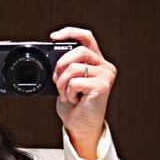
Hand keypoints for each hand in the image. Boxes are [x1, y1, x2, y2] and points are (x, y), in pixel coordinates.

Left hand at [50, 27, 116, 159]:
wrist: (80, 127)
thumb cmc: (75, 106)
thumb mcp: (66, 81)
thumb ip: (65, 67)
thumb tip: (53, 58)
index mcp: (96, 61)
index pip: (86, 37)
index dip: (70, 32)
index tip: (53, 36)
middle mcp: (104, 66)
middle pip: (79, 50)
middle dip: (61, 64)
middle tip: (56, 79)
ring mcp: (105, 75)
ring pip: (74, 67)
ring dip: (62, 83)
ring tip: (67, 94)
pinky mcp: (102, 86)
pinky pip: (75, 81)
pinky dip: (68, 92)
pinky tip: (74, 100)